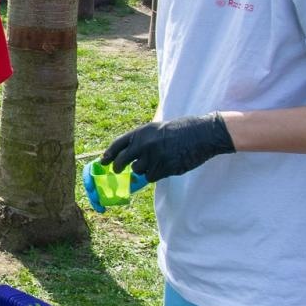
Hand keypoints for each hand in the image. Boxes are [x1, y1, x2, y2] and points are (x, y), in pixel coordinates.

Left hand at [101, 113, 234, 182]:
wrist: (202, 133)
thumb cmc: (182, 129)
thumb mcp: (158, 128)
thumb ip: (143, 140)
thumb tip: (129, 156)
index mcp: (142, 132)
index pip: (118, 144)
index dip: (108, 154)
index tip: (103, 162)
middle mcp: (144, 144)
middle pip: (122, 161)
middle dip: (118, 168)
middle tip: (118, 171)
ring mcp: (154, 157)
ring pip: (138, 171)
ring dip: (143, 170)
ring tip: (156, 162)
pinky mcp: (164, 168)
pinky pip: (152, 177)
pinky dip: (155, 175)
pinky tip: (166, 166)